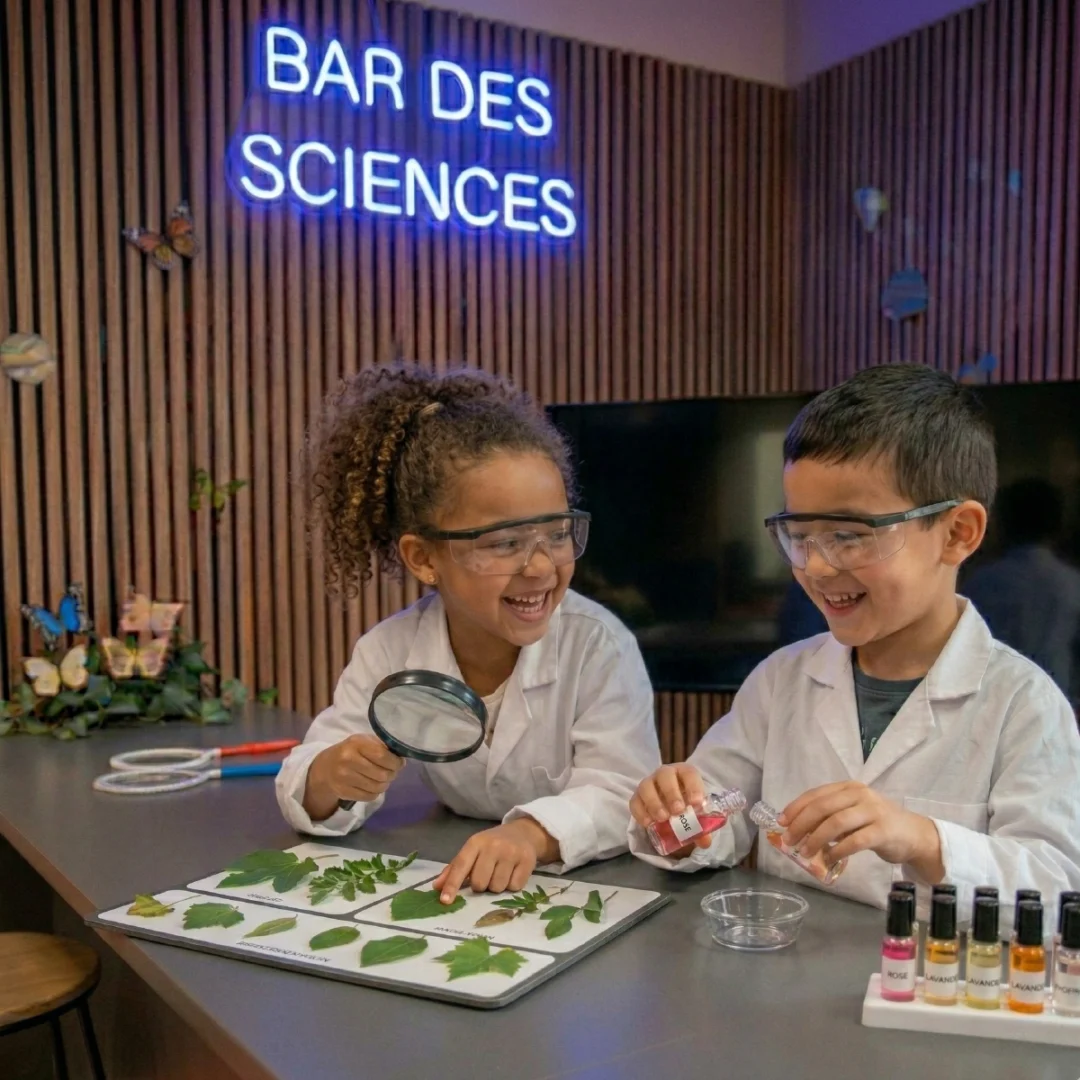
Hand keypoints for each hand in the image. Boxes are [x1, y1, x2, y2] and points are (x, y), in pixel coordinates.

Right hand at [309, 735, 404, 803]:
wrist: (326, 767)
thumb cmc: (352, 751)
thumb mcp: (364, 742)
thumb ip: (381, 746)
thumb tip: (400, 758)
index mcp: (356, 743)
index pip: (382, 756)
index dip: (395, 762)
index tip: (399, 763)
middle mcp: (348, 760)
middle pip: (382, 774)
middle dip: (392, 774)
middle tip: (392, 772)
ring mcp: (344, 777)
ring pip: (377, 787)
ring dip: (385, 784)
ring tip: (383, 779)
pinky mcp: (343, 792)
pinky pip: (369, 796)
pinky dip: (375, 793)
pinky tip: (373, 786)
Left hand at [432, 819, 557, 903]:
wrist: (523, 833)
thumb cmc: (492, 845)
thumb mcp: (473, 851)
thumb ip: (455, 869)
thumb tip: (436, 887)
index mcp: (475, 843)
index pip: (461, 865)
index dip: (452, 884)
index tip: (445, 901)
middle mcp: (493, 846)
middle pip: (479, 883)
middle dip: (481, 886)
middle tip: (487, 875)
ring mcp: (511, 853)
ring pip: (497, 887)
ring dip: (497, 886)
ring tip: (501, 872)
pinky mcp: (527, 860)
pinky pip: (514, 887)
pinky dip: (512, 885)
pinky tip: (513, 872)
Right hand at [629, 764, 712, 851]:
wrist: (670, 810)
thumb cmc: (687, 807)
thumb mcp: (696, 815)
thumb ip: (701, 827)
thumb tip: (705, 840)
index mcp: (684, 773)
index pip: (689, 773)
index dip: (693, 786)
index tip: (697, 803)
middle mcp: (665, 774)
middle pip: (665, 775)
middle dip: (671, 793)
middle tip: (678, 811)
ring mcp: (649, 784)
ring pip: (646, 786)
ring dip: (654, 802)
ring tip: (662, 818)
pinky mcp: (637, 797)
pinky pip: (635, 802)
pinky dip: (640, 812)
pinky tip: (648, 823)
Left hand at [780, 781, 943, 880]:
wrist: (914, 834)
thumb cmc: (877, 824)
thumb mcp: (853, 813)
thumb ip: (830, 816)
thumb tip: (798, 830)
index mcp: (849, 787)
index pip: (816, 794)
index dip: (796, 807)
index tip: (781, 822)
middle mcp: (860, 795)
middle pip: (822, 807)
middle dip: (801, 824)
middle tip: (789, 840)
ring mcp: (873, 812)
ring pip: (836, 823)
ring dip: (816, 839)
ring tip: (805, 852)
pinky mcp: (883, 831)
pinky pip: (854, 841)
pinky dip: (837, 851)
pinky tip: (829, 859)